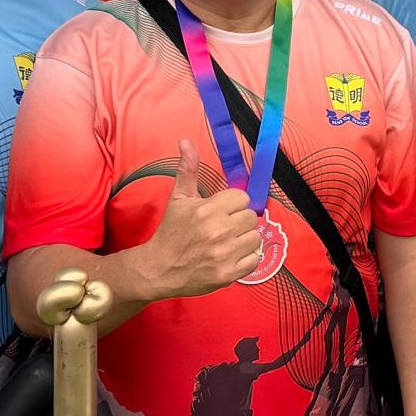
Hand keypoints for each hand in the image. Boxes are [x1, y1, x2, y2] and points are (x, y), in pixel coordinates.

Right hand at [133, 141, 263, 299]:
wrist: (159, 269)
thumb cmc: (171, 232)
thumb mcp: (178, 199)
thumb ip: (187, 169)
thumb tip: (185, 142)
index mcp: (208, 210)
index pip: (243, 198)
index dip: (234, 204)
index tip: (223, 211)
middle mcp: (218, 231)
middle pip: (252, 217)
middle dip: (240, 221)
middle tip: (225, 228)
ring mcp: (224, 254)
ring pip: (255, 238)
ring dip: (244, 240)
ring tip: (227, 243)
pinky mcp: (228, 274)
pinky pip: (255, 260)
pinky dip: (246, 259)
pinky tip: (230, 257)